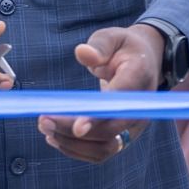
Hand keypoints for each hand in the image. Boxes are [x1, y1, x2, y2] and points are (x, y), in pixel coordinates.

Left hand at [38, 23, 161, 163]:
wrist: (144, 62)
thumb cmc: (123, 48)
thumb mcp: (113, 37)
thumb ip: (100, 45)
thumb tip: (83, 53)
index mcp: (138, 79)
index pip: (120, 103)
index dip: (99, 117)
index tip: (77, 127)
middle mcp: (140, 109)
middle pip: (110, 131)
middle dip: (74, 131)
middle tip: (44, 120)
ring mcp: (133, 125)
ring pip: (106, 148)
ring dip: (73, 144)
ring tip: (46, 129)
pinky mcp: (122, 135)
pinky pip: (102, 151)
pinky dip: (77, 149)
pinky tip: (55, 137)